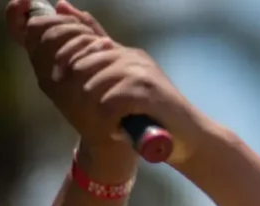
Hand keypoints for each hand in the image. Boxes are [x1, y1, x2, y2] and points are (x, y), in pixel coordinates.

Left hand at [7, 0, 209, 165]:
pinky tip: (119, 131)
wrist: (192, 139)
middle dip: (83, 97)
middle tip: (98, 118)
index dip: (71, 71)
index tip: (75, 97)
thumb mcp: (129, 89)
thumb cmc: (159, 118)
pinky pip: (109, 102)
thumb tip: (67, 10)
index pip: (83, 48)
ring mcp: (141, 71)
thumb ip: (105, 59)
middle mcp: (134, 58)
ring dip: (97, 113)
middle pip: (82, 68)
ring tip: (112, 125)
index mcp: (128, 55)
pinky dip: (110, 122)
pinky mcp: (146, 90)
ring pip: (93, 87)